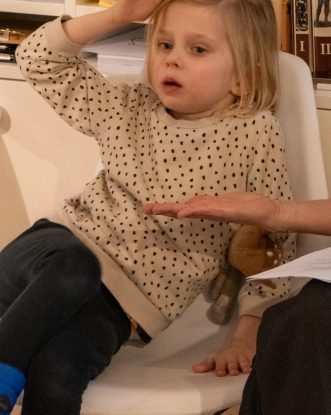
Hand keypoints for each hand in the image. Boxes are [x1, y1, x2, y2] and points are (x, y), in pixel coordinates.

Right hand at [142, 192, 283, 230]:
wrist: (271, 214)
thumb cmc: (252, 208)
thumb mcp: (227, 201)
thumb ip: (210, 203)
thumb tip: (193, 202)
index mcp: (208, 208)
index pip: (184, 207)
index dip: (166, 208)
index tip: (149, 207)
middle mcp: (210, 210)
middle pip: (182, 209)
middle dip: (164, 209)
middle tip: (145, 209)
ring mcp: (217, 211)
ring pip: (191, 209)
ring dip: (173, 210)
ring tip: (157, 210)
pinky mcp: (228, 212)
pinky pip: (207, 210)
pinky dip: (194, 211)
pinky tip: (183, 213)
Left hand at [192, 340, 254, 376]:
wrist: (241, 345)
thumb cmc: (225, 356)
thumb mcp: (214, 358)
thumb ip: (205, 365)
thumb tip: (194, 369)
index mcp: (222, 359)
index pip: (220, 364)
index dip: (220, 368)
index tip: (220, 373)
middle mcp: (232, 358)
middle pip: (232, 364)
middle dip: (232, 368)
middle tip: (233, 372)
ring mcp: (242, 358)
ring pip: (244, 363)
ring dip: (244, 366)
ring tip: (245, 370)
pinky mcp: (252, 358)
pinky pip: (255, 362)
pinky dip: (256, 365)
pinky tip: (257, 369)